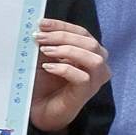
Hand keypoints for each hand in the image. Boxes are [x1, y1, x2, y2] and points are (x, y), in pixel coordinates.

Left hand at [30, 18, 109, 134]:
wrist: (38, 111)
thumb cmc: (43, 84)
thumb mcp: (43, 59)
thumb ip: (46, 44)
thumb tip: (39, 27)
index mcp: (88, 53)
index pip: (82, 33)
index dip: (63, 26)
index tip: (41, 23)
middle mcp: (97, 65)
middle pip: (89, 43)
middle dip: (63, 37)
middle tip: (39, 37)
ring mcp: (94, 80)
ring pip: (93, 58)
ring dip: (68, 50)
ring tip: (45, 51)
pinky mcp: (86, 93)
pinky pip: (83, 78)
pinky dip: (65, 69)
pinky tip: (48, 67)